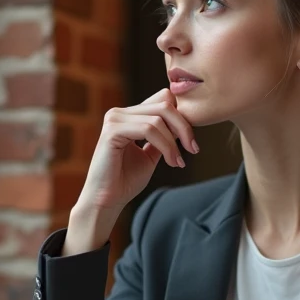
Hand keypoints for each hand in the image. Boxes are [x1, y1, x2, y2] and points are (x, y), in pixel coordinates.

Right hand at [64, 89, 197, 254]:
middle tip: (193, 149)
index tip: (191, 143)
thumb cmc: (126, 181)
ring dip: (174, 142)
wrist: (107, 200)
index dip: (182, 117)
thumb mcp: (151, 155)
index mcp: (128, 116)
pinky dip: (165, 146)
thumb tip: (183, 126)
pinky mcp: (112, 131)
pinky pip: (148, 129)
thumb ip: (163, 138)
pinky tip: (171, 162)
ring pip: (158, 118)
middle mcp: (119, 113)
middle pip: (164, 104)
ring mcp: (115, 119)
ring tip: (178, 161)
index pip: (163, 98)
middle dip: (184, 127)